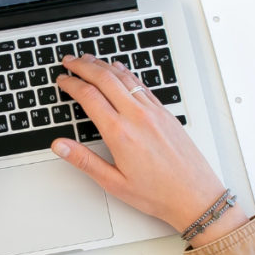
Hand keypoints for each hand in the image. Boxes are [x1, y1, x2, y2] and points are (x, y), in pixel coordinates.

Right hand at [51, 55, 247, 245]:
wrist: (195, 196)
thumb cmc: (157, 193)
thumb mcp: (113, 182)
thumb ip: (84, 160)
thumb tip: (60, 145)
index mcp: (120, 133)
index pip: (89, 96)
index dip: (71, 84)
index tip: (62, 80)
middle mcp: (137, 116)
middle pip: (105, 79)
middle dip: (83, 66)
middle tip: (69, 61)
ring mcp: (153, 112)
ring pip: (124, 77)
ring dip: (103, 65)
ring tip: (88, 59)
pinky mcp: (165, 113)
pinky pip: (141, 85)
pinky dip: (126, 73)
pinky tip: (119, 69)